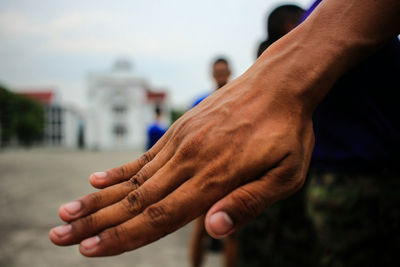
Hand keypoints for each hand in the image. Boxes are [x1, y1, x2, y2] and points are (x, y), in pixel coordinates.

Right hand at [49, 52, 314, 255]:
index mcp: (215, 178)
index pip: (159, 216)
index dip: (123, 237)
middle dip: (95, 222)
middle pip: (135, 200)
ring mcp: (181, 143)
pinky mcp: (180, 131)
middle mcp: (190, 161)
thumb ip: (248, 202)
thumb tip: (212, 229)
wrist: (279, 83)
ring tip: (67, 212)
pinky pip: (145, 156)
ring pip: (133, 179)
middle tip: (58, 236)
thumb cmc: (288, 133)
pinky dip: (119, 171)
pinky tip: (97, 180)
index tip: (89, 250)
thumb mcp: (286, 176)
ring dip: (98, 199)